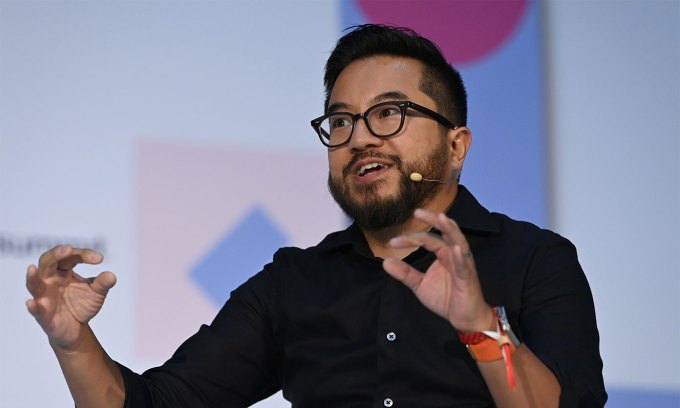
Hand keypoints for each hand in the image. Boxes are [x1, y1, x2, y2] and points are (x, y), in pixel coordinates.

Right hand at [26, 245, 116, 349]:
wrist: (76, 328)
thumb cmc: (82, 304)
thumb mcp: (97, 293)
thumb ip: (103, 283)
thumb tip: (111, 276)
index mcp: (63, 272)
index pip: (70, 257)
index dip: (83, 254)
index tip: (100, 259)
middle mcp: (50, 281)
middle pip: (47, 262)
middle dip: (56, 254)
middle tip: (68, 249)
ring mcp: (44, 297)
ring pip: (34, 284)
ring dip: (32, 277)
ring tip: (31, 268)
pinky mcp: (43, 315)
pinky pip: (36, 310)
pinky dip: (33, 307)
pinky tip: (31, 303)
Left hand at [382, 209, 493, 332]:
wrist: (464, 319)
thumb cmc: (446, 298)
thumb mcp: (420, 285)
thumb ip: (405, 273)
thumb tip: (385, 262)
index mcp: (443, 254)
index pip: (427, 239)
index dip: (410, 239)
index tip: (392, 242)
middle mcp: (453, 254)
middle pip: (444, 231)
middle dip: (432, 220)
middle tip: (417, 212)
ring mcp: (463, 264)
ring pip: (458, 241)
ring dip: (450, 229)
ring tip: (441, 217)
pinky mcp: (468, 278)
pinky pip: (464, 265)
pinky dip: (460, 256)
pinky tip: (454, 248)